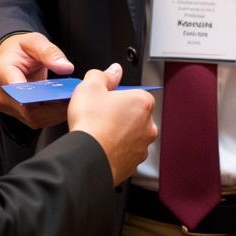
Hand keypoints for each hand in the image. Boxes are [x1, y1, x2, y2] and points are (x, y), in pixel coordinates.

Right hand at [0, 31, 74, 128]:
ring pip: (34, 118)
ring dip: (55, 113)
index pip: (20, 92)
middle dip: (54, 106)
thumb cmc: (21, 48)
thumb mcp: (35, 41)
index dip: (42, 97)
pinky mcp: (17, 112)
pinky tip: (64, 105)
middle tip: (75, 98)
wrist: (11, 56)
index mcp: (2, 73)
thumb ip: (50, 53)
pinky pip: (36, 119)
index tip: (63, 94)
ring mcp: (8, 106)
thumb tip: (66, 68)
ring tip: (73, 102)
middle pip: (29, 110)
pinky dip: (52, 114)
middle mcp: (1, 94)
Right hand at [67, 64, 157, 185]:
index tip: (105, 101)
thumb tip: (113, 70)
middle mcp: (148, 126)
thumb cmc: (91, 124)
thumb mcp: (91, 87)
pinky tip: (100, 149)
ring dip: (118, 136)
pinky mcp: (133, 165)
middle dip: (120, 117)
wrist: (87, 158)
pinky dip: (115, 152)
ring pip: (131, 137)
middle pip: (135, 116)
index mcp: (143, 103)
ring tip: (98, 135)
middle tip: (100, 118)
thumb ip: (104, 75)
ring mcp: (142, 147)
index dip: (117, 97)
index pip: (135, 94)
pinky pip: (124, 155)